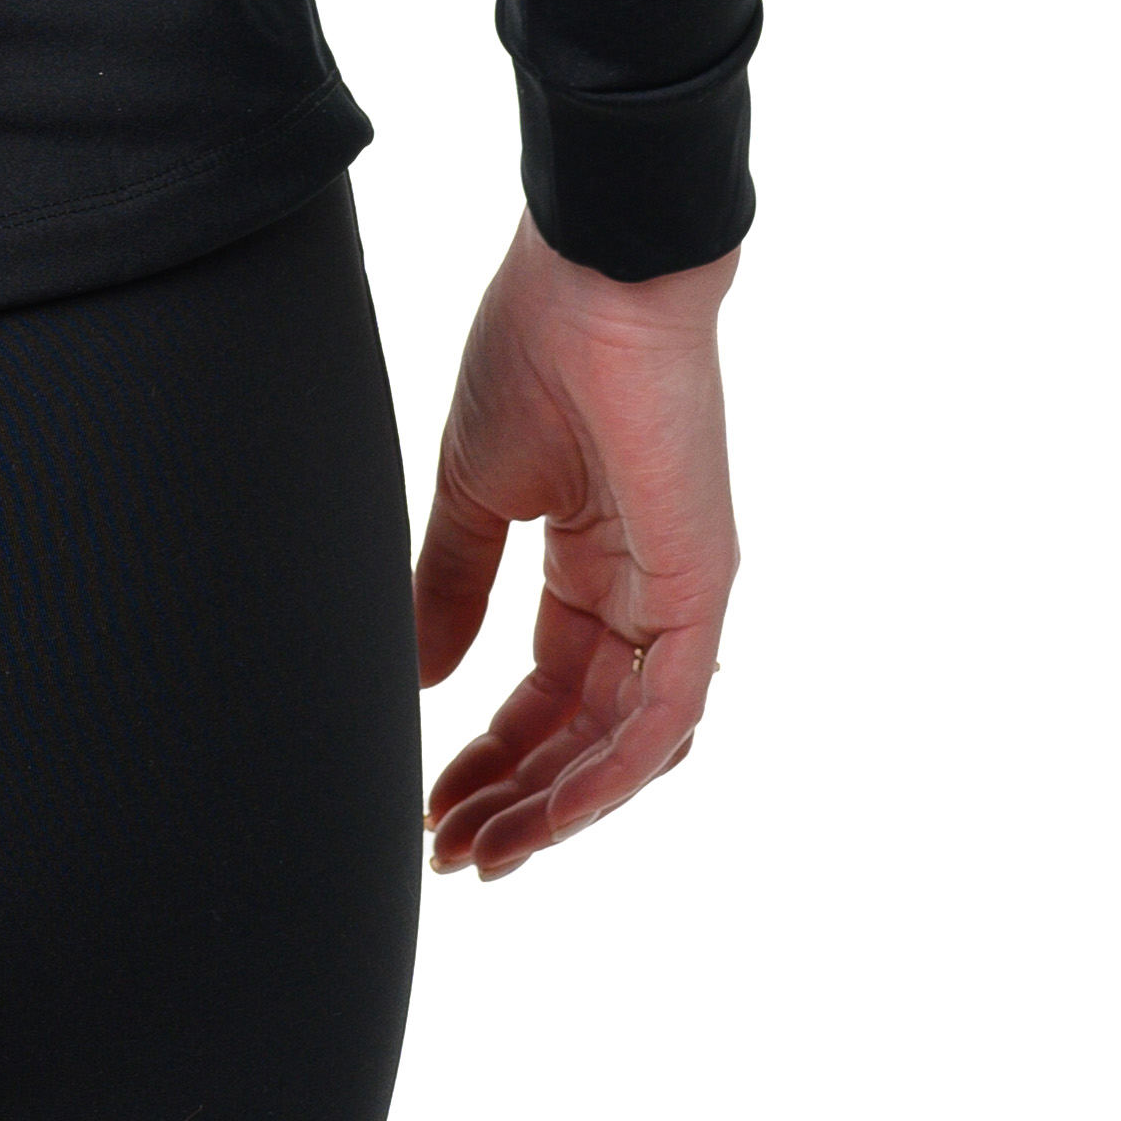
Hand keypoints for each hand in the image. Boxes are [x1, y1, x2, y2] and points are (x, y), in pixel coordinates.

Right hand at [414, 214, 737, 879]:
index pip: (549, 691)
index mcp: (594, 562)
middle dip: (517, 799)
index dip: (492, 754)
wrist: (592, 270)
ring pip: (629, 745)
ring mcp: (681, 596)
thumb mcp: (475, 488)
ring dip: (556, 806)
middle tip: (450, 850)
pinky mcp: (702, 590)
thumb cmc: (536, 347)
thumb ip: (452, 584)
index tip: (434, 802)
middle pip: (585, 734)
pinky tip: (547, 814)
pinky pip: (666, 715)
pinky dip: (609, 775)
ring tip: (482, 848)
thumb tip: (419, 678)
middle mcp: (645, 593)